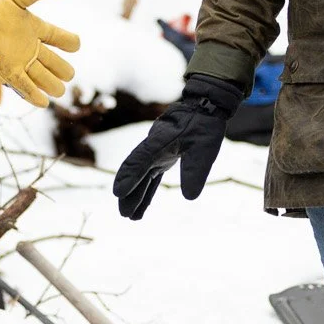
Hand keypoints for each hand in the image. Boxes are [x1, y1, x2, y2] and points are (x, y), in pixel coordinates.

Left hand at [0, 0, 80, 106]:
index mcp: (34, 28)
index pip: (57, 37)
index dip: (68, 42)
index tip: (74, 45)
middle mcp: (28, 47)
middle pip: (52, 62)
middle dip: (61, 70)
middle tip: (67, 74)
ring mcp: (19, 60)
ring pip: (41, 77)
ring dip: (51, 85)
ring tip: (59, 90)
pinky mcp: (7, 71)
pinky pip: (23, 85)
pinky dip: (33, 95)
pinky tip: (43, 102)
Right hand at [113, 75, 246, 218]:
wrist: (204, 107)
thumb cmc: (204, 124)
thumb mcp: (205, 146)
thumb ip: (195, 169)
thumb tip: (189, 197)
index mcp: (160, 141)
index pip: (141, 160)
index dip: (129, 176)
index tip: (118, 192)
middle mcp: (153, 147)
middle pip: (135, 171)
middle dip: (128, 192)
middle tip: (123, 212)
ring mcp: (156, 153)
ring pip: (141, 177)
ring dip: (135, 195)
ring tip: (129, 217)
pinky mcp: (162, 158)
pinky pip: (150, 178)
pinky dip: (145, 192)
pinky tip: (140, 208)